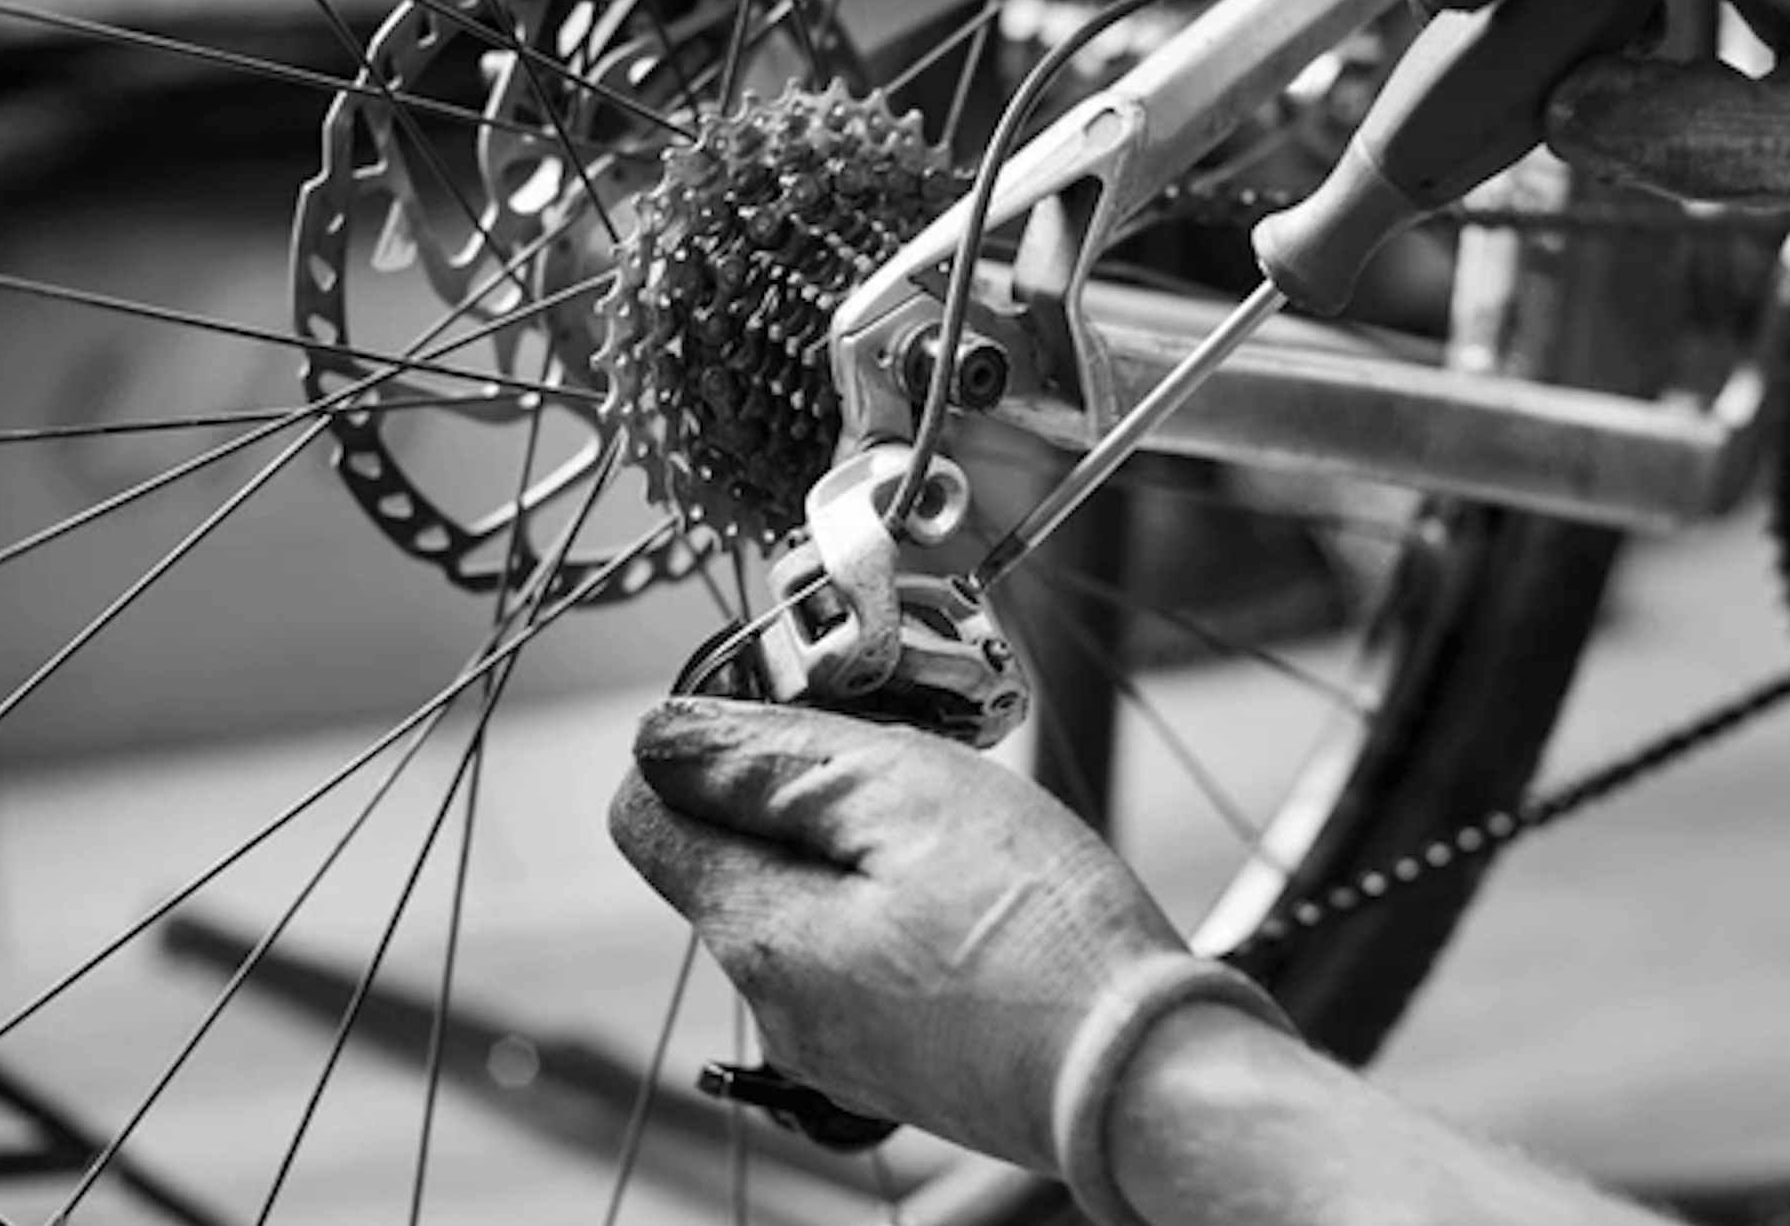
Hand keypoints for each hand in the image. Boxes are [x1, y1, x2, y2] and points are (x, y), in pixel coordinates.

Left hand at [608, 697, 1279, 1180]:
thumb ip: (771, 763)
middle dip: (802, 790)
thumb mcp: (903, 797)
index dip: (703, 742)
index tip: (795, 710)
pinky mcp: (904, 1060)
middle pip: (736, 857)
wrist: (1146, 1078)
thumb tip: (662, 738)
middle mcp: (777, 1007)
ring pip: (810, 902)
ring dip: (864, 844)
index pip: (643, 818)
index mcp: (759, 938)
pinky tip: (984, 895)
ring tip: (964, 831)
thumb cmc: (1040, 936)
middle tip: (911, 759)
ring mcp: (840, 1046)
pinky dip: (906, 901)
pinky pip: (869, 952)